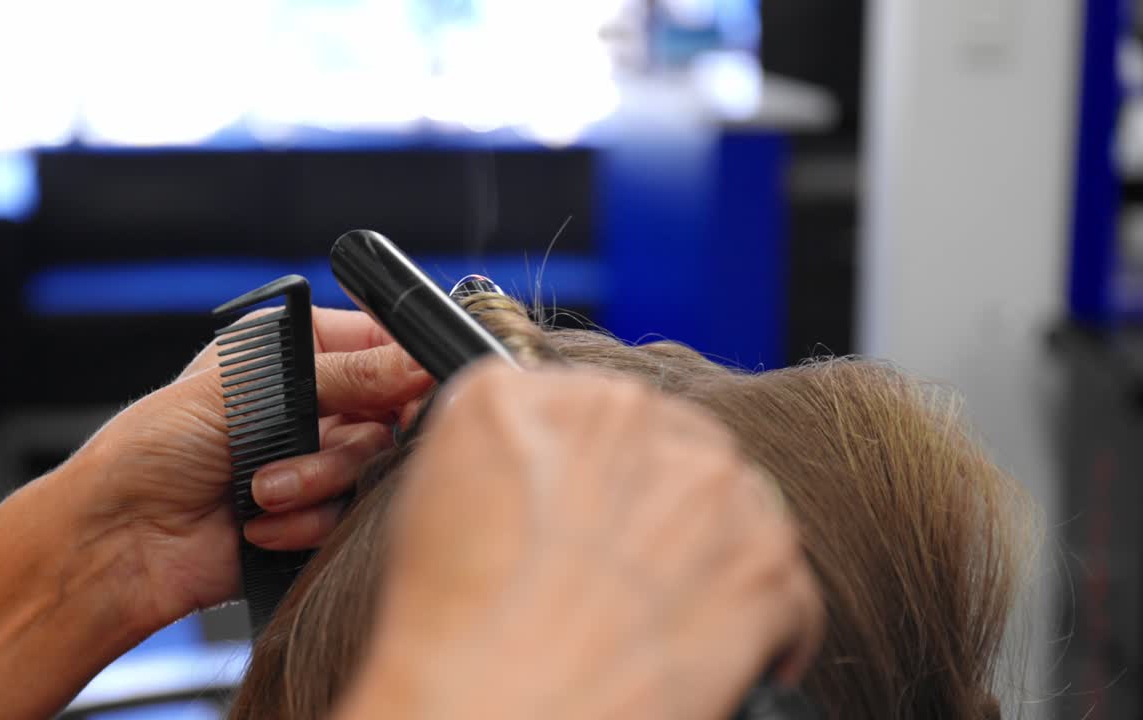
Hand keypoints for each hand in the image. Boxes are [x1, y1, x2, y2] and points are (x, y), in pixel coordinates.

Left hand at [54, 307, 432, 632]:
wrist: (119, 539)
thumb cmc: (154, 446)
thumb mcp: (248, 392)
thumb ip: (344, 376)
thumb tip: (418, 361)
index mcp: (297, 352)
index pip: (381, 344)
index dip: (402, 368)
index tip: (405, 394)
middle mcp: (314, 402)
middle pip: (388, 411)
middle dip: (341, 440)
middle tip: (308, 445)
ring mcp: (316, 460)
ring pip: (370, 466)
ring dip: (313, 483)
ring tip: (260, 490)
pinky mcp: (315, 515)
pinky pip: (348, 515)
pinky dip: (305, 522)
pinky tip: (258, 523)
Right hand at [345, 362, 823, 719]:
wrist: (497, 716)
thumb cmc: (449, 633)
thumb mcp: (430, 498)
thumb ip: (502, 450)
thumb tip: (541, 464)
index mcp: (533, 397)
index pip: (591, 408)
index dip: (594, 470)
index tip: (591, 507)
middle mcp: (628, 419)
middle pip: (669, 443)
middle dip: (658, 504)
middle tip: (622, 573)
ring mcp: (707, 484)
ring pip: (735, 501)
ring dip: (711, 553)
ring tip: (662, 620)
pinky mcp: (767, 560)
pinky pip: (785, 582)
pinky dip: (760, 625)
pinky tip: (706, 657)